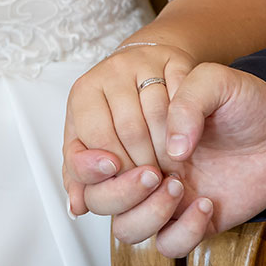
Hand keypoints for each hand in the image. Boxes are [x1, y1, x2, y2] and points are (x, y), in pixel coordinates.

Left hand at [62, 44, 194, 216]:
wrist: (160, 71)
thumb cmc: (128, 114)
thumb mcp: (99, 140)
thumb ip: (86, 173)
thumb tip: (77, 206)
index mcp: (83, 94)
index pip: (90, 140)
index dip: (103, 170)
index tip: (118, 179)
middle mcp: (108, 74)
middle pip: (127, 132)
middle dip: (142, 169)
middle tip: (152, 186)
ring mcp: (142, 63)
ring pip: (156, 117)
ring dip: (167, 154)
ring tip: (172, 172)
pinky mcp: (174, 58)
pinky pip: (182, 99)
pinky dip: (187, 129)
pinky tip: (187, 145)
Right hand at [66, 63, 265, 256]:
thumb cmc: (242, 101)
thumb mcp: (215, 81)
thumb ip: (188, 100)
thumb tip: (173, 148)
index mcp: (123, 126)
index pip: (81, 153)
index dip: (93, 161)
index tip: (114, 159)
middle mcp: (134, 165)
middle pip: (96, 197)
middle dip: (119, 189)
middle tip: (153, 171)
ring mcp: (157, 196)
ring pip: (123, 228)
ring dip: (145, 212)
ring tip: (178, 185)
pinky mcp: (185, 221)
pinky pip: (166, 244)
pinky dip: (183, 229)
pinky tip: (206, 204)